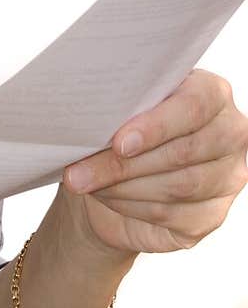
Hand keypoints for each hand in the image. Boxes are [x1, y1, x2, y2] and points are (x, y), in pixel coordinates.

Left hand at [60, 68, 247, 256]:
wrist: (119, 168)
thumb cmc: (124, 123)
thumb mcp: (122, 103)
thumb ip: (120, 102)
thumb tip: (91, 115)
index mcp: (212, 92)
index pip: (193, 106)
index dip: (156, 126)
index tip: (118, 143)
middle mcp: (230, 133)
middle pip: (183, 153)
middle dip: (123, 165)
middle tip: (78, 172)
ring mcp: (227, 177)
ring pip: (177, 187)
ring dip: (122, 187)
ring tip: (84, 181)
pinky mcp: (212, 214)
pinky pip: (171, 214)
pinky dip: (130, 206)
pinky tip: (106, 195)